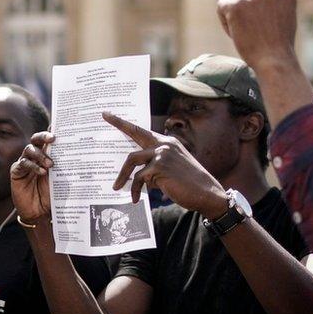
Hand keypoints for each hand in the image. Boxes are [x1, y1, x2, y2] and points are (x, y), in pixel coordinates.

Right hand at [9, 132, 54, 223]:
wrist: (39, 212)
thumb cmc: (50, 195)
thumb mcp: (60, 180)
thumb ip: (63, 168)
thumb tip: (77, 156)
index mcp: (46, 156)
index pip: (48, 141)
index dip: (52, 132)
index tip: (61, 129)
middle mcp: (35, 157)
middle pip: (36, 140)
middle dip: (44, 136)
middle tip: (53, 139)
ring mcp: (25, 163)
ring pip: (29, 149)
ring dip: (40, 154)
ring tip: (50, 164)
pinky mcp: (16, 172)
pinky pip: (23, 164)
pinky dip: (32, 166)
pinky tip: (41, 172)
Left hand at [103, 112, 228, 219]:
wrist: (207, 194)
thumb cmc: (190, 185)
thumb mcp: (173, 169)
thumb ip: (156, 165)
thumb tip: (138, 174)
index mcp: (168, 143)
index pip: (143, 131)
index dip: (125, 123)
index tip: (110, 114)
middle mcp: (165, 145)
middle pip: (135, 134)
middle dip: (119, 124)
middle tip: (105, 116)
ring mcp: (162, 154)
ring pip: (132, 160)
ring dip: (124, 176)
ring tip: (117, 187)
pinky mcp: (159, 167)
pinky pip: (139, 178)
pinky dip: (135, 189)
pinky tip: (136, 199)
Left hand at [216, 0, 298, 71]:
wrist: (273, 60)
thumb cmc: (276, 46)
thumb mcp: (282, 18)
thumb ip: (268, 3)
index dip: (258, 7)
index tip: (264, 24)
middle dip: (245, 7)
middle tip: (253, 30)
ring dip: (235, 14)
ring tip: (246, 32)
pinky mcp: (236, 5)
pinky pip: (222, 5)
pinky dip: (225, 21)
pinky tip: (236, 33)